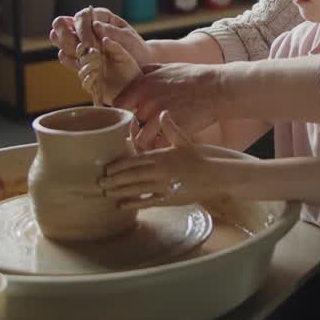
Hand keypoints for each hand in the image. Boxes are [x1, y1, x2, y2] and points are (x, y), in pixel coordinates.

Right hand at [50, 7, 151, 70]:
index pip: (82, 16)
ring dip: (66, 48)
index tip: (89, 45)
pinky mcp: (79, 56)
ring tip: (79, 58)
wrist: (140, 64)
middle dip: (67, 36)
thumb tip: (95, 25)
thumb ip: (112, 32)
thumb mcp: (128, 38)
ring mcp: (81, 41)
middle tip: (79, 50)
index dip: (82, 29)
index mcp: (100, 17)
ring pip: (59, 39)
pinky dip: (68, 59)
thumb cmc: (136, 47)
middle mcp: (87, 27)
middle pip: (62, 24)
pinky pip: (65, 55)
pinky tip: (77, 64)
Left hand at [101, 112, 224, 208]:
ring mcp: (165, 186)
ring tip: (105, 193)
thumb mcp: (186, 141)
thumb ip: (171, 129)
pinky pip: (148, 202)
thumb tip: (164, 113)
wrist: (220, 175)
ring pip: (136, 188)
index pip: (135, 160)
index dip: (119, 165)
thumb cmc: (203, 157)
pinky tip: (121, 205)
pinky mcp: (171, 199)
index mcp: (163, 155)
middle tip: (99, 182)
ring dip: (119, 191)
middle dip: (114, 179)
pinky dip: (134, 203)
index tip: (107, 168)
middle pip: (132, 175)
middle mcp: (161, 170)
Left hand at [113, 63, 226, 148]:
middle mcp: (147, 101)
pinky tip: (163, 148)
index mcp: (142, 85)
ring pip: (139, 138)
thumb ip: (149, 71)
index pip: (117, 104)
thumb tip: (138, 73)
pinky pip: (157, 146)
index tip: (128, 116)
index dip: (122, 112)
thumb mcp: (168, 66)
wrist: (217, 88)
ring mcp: (159, 117)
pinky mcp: (172, 130)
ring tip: (149, 144)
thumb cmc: (194, 76)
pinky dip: (159, 149)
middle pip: (128, 123)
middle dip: (133, 128)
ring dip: (144, 142)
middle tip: (139, 132)